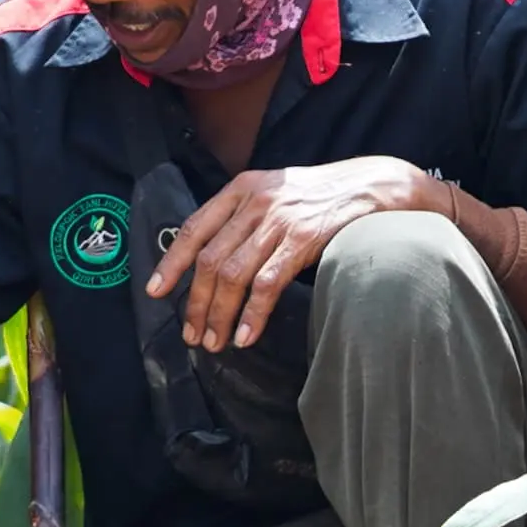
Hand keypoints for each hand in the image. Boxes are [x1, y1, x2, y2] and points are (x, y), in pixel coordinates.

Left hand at [149, 157, 440, 350]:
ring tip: (215, 341)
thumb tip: (209, 261)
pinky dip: (252, 315)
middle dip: (196, 303)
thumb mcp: (272, 193)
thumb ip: (242, 218)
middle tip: (191, 334)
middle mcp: (255, 203)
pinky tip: (246, 336)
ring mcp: (279, 221)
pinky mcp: (302, 241)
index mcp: (240, 190)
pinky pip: (267, 284)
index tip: (155, 291)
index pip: (193, 228)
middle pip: (211, 260)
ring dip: (220, 315)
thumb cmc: (319, 196)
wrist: (371, 184)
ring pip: (234, 275)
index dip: (171, 262)